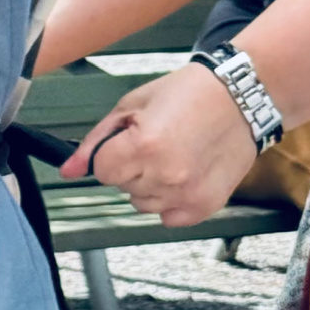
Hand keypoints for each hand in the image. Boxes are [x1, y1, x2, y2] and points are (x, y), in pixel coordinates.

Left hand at [60, 63, 257, 226]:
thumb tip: (68, 171)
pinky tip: (184, 174)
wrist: (240, 96)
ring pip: (142, 204)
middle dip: (131, 166)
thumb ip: (95, 142)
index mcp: (144, 146)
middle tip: (158, 141)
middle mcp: (166, 174)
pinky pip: (169, 217)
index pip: (101, 171)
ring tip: (174, 155)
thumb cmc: (188, 93)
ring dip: (150, 184)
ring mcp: (187, 194)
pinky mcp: (206, 206)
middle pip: (121, 187)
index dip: (111, 154)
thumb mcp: (131, 106)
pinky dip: (171, 200)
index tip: (129, 140)